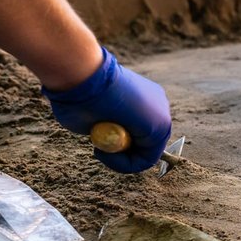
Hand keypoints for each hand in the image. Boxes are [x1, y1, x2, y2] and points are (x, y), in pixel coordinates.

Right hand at [43, 47, 170, 172]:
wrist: (82, 77)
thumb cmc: (78, 93)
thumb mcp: (92, 112)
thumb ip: (105, 124)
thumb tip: (103, 132)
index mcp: (143, 98)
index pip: (139, 132)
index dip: (117, 147)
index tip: (97, 144)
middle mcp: (157, 105)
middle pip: (144, 144)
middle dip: (119, 154)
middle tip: (98, 148)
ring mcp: (162, 115)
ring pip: (146, 154)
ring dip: (120, 159)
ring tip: (100, 147)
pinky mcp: (160, 127)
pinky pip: (146, 159)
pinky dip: (124, 164)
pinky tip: (106, 152)